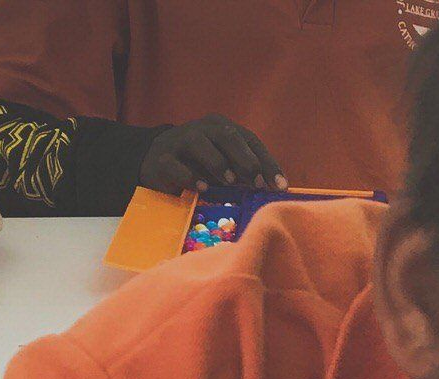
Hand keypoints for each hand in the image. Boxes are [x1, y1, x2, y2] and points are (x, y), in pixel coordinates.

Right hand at [140, 117, 283, 192]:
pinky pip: (176, 166)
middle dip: (245, 160)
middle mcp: (202, 129)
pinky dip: (190, 177)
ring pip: (200, 144)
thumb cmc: (200, 167)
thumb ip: (245, 172)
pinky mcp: (162, 160)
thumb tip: (275, 190)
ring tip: (230, 182)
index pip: (250, 141)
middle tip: (257, 182)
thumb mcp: (225, 166)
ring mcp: (180, 142)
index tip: (281, 186)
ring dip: (218, 163)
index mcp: (222, 128)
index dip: (267, 163)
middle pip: (227, 136)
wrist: (157, 164)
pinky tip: (202, 188)